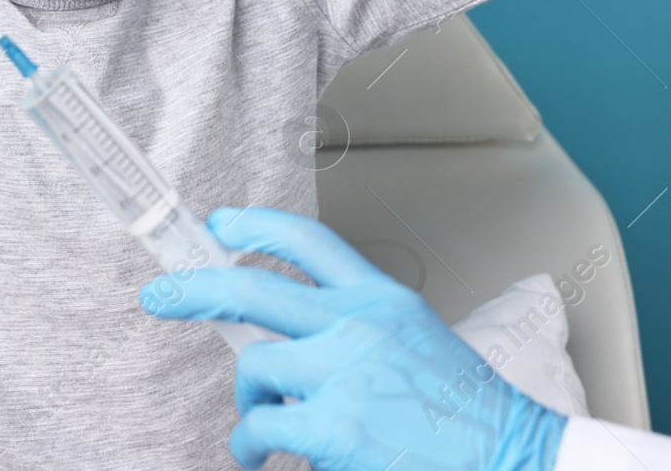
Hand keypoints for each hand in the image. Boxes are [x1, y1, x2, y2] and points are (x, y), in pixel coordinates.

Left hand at [138, 206, 566, 470]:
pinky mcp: (336, 425)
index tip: (219, 223)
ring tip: (256, 428)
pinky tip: (259, 457)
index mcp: (382, 299)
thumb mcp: (416, 342)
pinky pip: (262, 426)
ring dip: (246, 401)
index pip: (309, 240)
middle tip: (160, 294)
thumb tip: (292, 342)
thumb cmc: (465, 415)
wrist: (511, 458)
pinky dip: (251, 445)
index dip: (256, 224)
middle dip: (195, 288)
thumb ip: (357, 330)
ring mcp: (346, 373)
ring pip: (254, 367)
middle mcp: (360, 324)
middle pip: (253, 286)